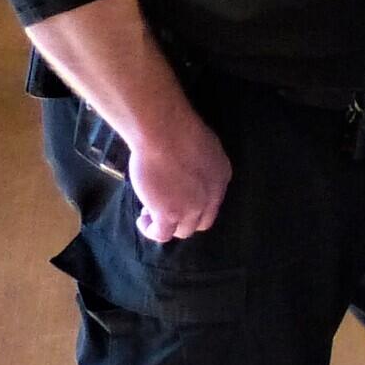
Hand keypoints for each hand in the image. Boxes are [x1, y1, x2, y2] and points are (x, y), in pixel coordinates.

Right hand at [129, 112, 231, 242]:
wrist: (166, 134)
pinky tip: (143, 220)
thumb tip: (187, 168)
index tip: (179, 197)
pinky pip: (162, 234)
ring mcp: (191, 208)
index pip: (213, 202)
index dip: (196, 204)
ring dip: (167, 225)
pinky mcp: (169, 214)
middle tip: (163, 206)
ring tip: (150, 214)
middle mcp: (210, 198)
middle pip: (201, 222)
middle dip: (183, 218)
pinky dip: (152, 230)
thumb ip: (200, 162)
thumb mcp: (204, 146)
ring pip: (183, 231)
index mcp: (221, 179)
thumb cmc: (180, 130)